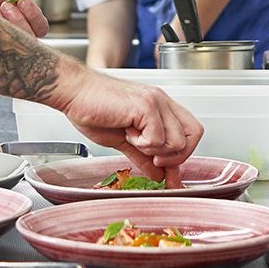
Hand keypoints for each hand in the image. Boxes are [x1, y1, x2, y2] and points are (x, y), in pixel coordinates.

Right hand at [53, 68, 202, 187]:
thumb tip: (157, 174)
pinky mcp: (146, 106)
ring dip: (154, 149)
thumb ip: (143, 156)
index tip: (169, 175)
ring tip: (132, 138)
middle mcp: (162, 102)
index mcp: (160, 106)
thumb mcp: (123, 139)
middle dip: (176, 156)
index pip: (191, 131)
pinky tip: (127, 132)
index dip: (183, 155)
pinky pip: (158, 139)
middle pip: (194, 135)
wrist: (74, 92)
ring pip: (177, 141)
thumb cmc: (93, 108)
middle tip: (152, 157)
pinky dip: (142, 144)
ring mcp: (156, 102)